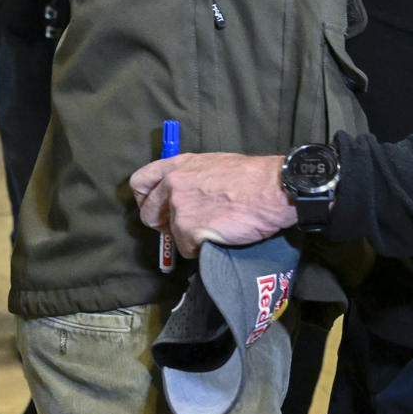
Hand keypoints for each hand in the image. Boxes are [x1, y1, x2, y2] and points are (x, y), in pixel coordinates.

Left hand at [129, 153, 294, 258]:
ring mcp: (179, 208)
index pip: (140, 182)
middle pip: (149, 215)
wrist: (272, 189)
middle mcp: (172, 184)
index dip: (146, 200)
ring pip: (172, 235)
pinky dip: (202, 248)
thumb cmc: (251, 177)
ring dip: (189, 237)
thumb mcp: (213, 164)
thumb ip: (190, 177)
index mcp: (177, 165)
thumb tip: (183, 193)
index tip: (157, 208)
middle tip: (187, 227)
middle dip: (165, 225)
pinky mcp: (189, 230)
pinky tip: (220, 237)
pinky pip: (188, 249)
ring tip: (214, 228)